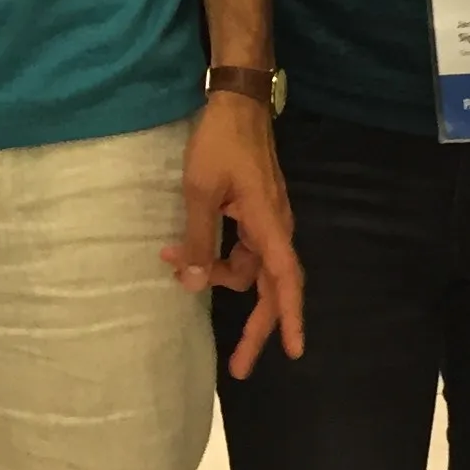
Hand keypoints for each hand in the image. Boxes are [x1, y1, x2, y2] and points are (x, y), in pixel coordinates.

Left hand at [165, 91, 305, 378]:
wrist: (236, 103)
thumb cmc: (220, 142)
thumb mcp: (200, 190)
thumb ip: (199, 239)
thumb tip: (196, 283)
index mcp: (268, 225)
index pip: (286, 280)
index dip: (291, 317)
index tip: (295, 352)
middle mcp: (274, 229)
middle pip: (270, 288)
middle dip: (255, 327)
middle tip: (238, 367)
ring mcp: (265, 222)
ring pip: (247, 269)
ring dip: (215, 275)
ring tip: (174, 265)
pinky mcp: (253, 214)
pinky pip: (239, 249)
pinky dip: (215, 256)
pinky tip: (182, 252)